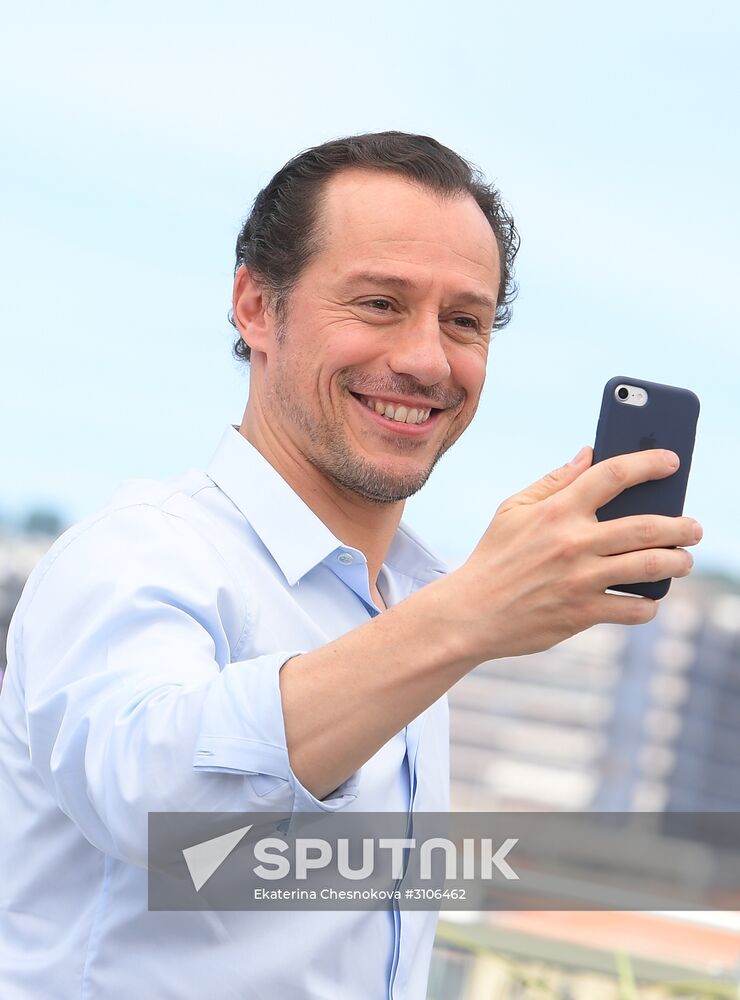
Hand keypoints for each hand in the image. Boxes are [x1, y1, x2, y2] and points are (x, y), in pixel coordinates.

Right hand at [445, 446, 701, 661]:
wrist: (470, 613)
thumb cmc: (494, 556)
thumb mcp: (513, 509)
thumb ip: (554, 481)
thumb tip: (589, 453)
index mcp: (557, 510)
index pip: (613, 474)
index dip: (648, 463)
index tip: (672, 461)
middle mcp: (573, 542)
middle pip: (646, 525)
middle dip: (681, 525)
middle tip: (695, 527)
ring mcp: (580, 580)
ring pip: (649, 566)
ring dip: (677, 562)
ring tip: (684, 559)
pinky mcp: (582, 614)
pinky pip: (633, 609)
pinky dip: (649, 604)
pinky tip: (650, 598)